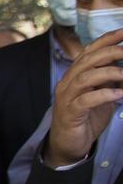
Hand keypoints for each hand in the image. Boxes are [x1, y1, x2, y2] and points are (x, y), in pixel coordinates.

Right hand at [45, 28, 122, 166]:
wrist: (68, 144)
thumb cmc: (86, 118)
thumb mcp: (102, 95)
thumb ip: (110, 80)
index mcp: (75, 75)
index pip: (89, 51)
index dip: (106, 40)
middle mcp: (68, 82)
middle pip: (87, 61)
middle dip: (110, 52)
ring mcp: (67, 97)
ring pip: (85, 77)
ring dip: (108, 73)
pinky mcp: (70, 113)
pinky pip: (86, 100)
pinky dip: (104, 95)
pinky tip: (120, 94)